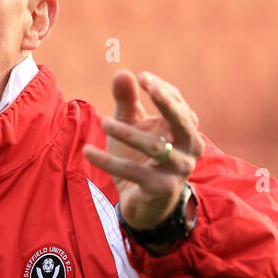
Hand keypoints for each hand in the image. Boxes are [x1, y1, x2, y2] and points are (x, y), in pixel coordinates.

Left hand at [82, 69, 203, 232]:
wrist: (144, 204)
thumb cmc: (140, 157)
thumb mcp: (132, 126)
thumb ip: (128, 101)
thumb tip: (122, 73)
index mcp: (186, 129)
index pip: (177, 103)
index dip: (160, 88)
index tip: (141, 77)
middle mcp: (190, 148)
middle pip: (182, 120)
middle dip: (165, 100)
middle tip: (145, 83)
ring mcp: (179, 170)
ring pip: (154, 146)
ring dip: (126, 132)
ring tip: (104, 122)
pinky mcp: (162, 189)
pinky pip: (133, 172)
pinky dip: (108, 161)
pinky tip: (87, 151)